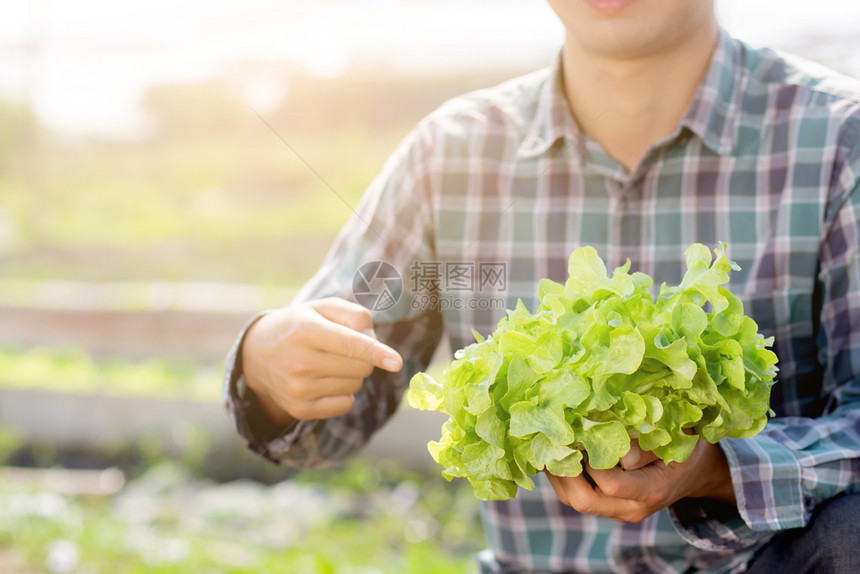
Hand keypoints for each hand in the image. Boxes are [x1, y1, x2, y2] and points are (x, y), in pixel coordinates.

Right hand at [241, 297, 402, 424]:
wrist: (258, 354)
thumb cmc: (301, 325)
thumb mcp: (323, 308)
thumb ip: (355, 315)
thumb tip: (374, 342)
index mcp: (305, 331)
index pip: (350, 345)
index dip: (376, 352)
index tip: (397, 362)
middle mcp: (300, 362)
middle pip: (360, 367)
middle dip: (363, 358)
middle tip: (342, 349)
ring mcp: (298, 389)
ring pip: (355, 386)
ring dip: (352, 375)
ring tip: (327, 363)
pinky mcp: (300, 410)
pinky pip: (345, 405)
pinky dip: (343, 394)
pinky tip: (324, 381)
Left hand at [545, 438, 735, 522]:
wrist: (698, 472)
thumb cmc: (688, 448)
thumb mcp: (677, 439)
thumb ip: (646, 446)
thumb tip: (616, 452)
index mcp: (652, 491)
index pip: (610, 483)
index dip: (591, 460)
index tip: (581, 433)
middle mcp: (632, 508)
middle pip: (584, 500)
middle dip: (564, 470)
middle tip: (555, 440)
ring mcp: (618, 510)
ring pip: (573, 500)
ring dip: (558, 473)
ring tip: (551, 444)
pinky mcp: (607, 505)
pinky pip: (575, 496)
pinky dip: (562, 476)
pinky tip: (558, 452)